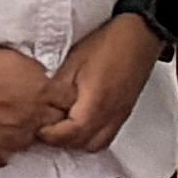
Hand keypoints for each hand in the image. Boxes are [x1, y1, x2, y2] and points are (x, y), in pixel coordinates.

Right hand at [0, 43, 64, 166]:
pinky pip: (4, 158)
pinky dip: (1, 149)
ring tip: (8, 123)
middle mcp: (31, 118)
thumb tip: (46, 84)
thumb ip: (37, 76)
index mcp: (41, 93)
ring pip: (30, 143)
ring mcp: (10, 139)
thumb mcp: (17, 59)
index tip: (54, 100)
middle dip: (48, 118)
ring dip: (24, 134)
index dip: (62, 101)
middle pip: (54, 125)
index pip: (69, 103)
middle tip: (31, 112)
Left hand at [37, 16, 165, 151]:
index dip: (48, 135)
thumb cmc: (108, 43)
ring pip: (96, 144)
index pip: (68, 135)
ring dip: (78, 141)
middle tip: (46, 127)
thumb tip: (40, 105)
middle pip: (82, 144)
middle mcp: (110, 115)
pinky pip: (107, 135)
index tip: (36, 127)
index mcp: (95, 104)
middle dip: (61, 141)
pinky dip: (92, 135)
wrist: (141, 32)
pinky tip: (82, 121)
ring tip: (65, 126)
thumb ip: (57, 88)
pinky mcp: (125, 110)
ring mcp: (120, 114)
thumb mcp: (74, 62)